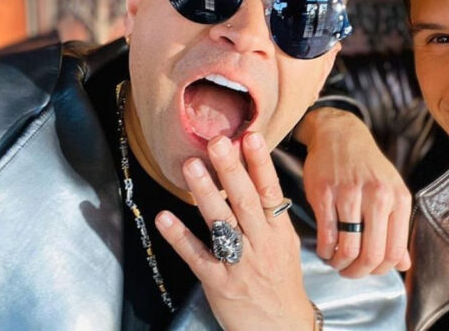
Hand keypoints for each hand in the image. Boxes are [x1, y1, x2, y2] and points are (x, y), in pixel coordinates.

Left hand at [155, 133, 313, 330]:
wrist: (282, 327)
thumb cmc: (281, 282)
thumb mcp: (284, 245)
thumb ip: (269, 214)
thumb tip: (253, 176)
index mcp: (279, 232)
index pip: (270, 192)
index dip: (260, 164)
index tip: (250, 137)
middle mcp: (261, 244)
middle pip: (246, 201)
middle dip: (231, 170)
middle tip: (218, 142)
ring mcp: (240, 264)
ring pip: (221, 223)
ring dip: (204, 193)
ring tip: (190, 165)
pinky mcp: (219, 282)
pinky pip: (197, 256)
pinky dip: (180, 236)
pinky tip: (165, 218)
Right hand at [295, 108, 411, 278]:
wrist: (340, 134)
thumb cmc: (367, 167)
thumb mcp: (391, 192)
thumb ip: (397, 229)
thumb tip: (403, 264)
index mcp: (398, 198)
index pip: (395, 251)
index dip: (381, 270)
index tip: (370, 270)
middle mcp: (378, 196)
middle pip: (371, 254)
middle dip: (358, 272)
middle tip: (350, 271)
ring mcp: (350, 194)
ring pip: (347, 248)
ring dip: (340, 263)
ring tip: (336, 260)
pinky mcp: (325, 193)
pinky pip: (326, 235)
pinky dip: (325, 250)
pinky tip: (326, 248)